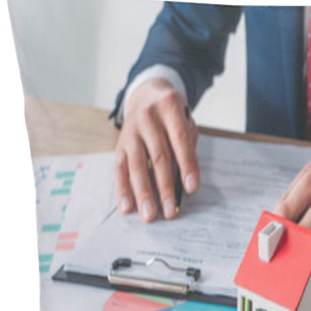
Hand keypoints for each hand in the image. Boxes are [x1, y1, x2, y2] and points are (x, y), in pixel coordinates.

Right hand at [114, 78, 199, 221]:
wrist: (147, 95)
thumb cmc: (173, 117)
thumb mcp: (186, 123)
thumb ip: (187, 149)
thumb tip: (185, 185)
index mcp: (170, 107)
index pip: (180, 140)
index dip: (186, 165)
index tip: (191, 189)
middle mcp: (148, 117)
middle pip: (158, 157)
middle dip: (164, 187)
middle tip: (169, 211)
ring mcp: (131, 130)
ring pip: (137, 165)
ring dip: (143, 193)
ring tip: (149, 215)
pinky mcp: (119, 142)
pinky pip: (119, 168)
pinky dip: (123, 189)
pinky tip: (126, 206)